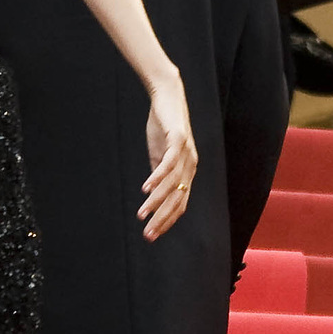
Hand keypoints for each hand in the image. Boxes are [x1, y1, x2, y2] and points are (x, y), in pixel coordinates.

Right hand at [138, 70, 197, 240]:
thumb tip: (152, 195)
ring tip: (142, 214)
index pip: (180, 204)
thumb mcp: (159, 156)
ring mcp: (186, 153)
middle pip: (178, 199)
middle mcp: (190, 165)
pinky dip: (157, 178)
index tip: (153, 235)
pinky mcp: (178, 140)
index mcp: (187, 172)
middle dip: (162, 219)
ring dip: (156, 202)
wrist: (167, 98)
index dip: (167, 221)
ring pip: (172, 185)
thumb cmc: (163, 127)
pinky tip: (146, 189)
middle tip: (148, 234)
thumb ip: (158, 175)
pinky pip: (169, 163)